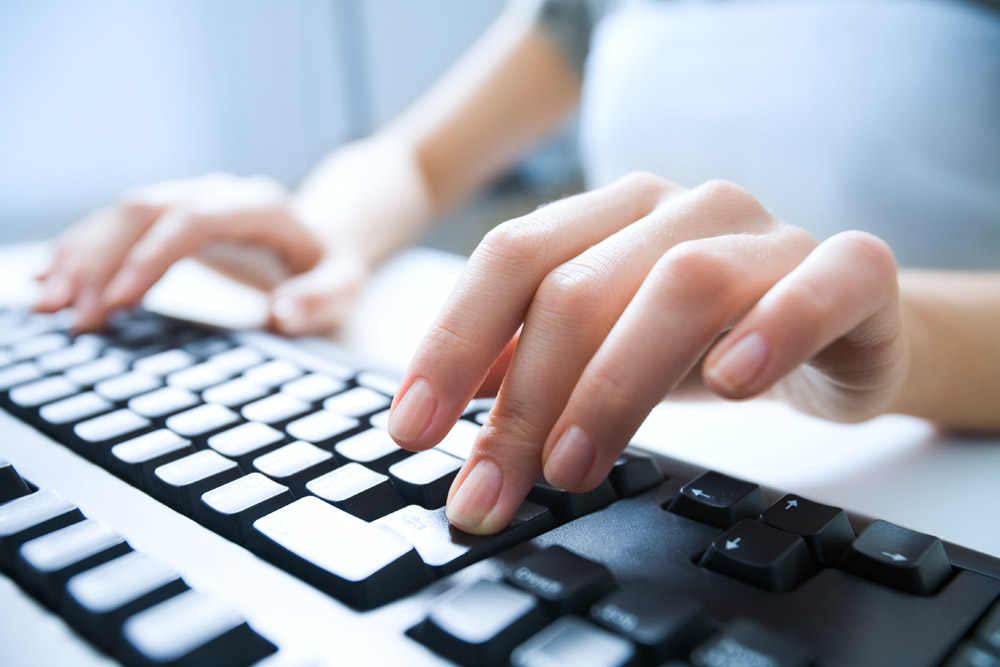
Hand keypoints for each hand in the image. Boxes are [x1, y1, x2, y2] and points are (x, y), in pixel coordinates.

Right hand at [35, 172, 367, 332]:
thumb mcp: (345, 285)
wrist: (321, 234)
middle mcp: (217, 194)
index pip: (195, 219)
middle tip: (69, 313)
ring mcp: (190, 200)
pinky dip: (83, 251)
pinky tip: (52, 278)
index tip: (119, 300)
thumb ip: (321, 299)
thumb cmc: (331, 265)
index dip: (152, 255)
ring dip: (81, 257)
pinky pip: (118, 226)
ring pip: (122, 215)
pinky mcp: (170, 216)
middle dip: (101, 260)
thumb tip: (281, 313)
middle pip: (146, 212)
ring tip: (48, 304)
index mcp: (259, 207)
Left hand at [388, 172, 907, 533]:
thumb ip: (526, 360)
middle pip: (580, 284)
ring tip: (573, 467)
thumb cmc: (707, 339)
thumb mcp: (604, 350)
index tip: (413, 429)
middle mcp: (683, 209)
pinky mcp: (851, 271)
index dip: (452, 340)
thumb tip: (437, 400)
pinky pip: (822, 281)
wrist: (840, 328)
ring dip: (615, 384)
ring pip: (682, 285)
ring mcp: (768, 234)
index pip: (512, 256)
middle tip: (490, 490)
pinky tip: (730, 385)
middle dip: (522, 399)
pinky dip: (775, 328)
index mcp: (613, 216)